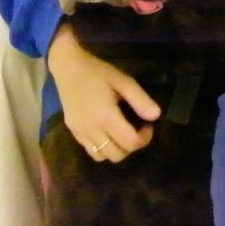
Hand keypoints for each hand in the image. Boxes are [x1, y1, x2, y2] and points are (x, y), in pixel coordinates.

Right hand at [47, 23, 160, 162]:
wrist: (68, 69)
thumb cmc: (98, 72)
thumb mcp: (123, 81)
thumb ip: (140, 99)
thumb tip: (156, 116)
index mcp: (106, 116)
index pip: (130, 142)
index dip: (144, 139)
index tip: (148, 126)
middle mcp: (92, 130)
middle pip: (117, 154)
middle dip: (132, 146)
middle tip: (137, 129)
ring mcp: (80, 133)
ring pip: (103, 157)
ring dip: (117, 150)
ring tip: (123, 133)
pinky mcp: (74, 133)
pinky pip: (91, 152)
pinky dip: (103, 149)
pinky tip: (108, 134)